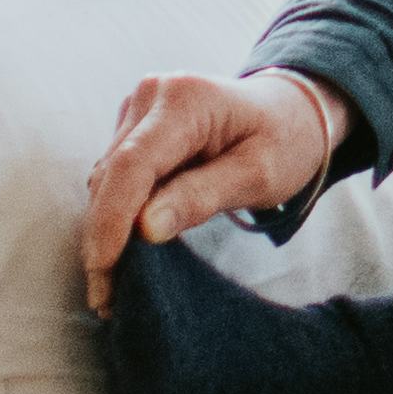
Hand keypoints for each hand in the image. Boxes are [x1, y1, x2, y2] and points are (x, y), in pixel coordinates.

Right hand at [77, 70, 348, 294]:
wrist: (290, 110)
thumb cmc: (285, 141)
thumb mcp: (259, 176)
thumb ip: (202, 197)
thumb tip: (145, 229)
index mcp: (186, 100)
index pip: (131, 165)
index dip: (111, 221)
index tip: (105, 272)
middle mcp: (153, 95)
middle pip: (111, 174)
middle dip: (102, 237)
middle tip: (106, 298)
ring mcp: (139, 107)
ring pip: (106, 178)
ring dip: (106, 229)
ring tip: (114, 284)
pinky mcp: (135, 124)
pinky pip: (116, 174)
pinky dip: (117, 213)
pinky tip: (126, 249)